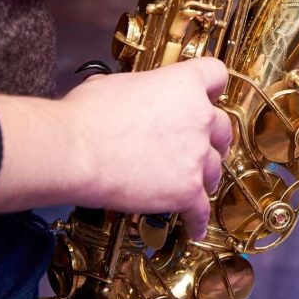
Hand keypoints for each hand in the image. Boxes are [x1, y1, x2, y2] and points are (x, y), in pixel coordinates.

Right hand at [0, 57, 231, 239]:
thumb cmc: (87, 115)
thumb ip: (140, 88)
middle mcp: (200, 117)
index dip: (211, 87)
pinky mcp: (187, 190)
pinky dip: (197, 218)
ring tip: (196, 183)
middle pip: (223, 126)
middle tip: (203, 144)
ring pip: (215, 167)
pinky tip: (194, 224)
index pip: (216, 75)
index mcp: (184, 84)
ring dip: (206, 175)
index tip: (210, 95)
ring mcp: (197, 155)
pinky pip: (201, 209)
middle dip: (213, 136)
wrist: (76, 151)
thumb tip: (130, 94)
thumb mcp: (115, 83)